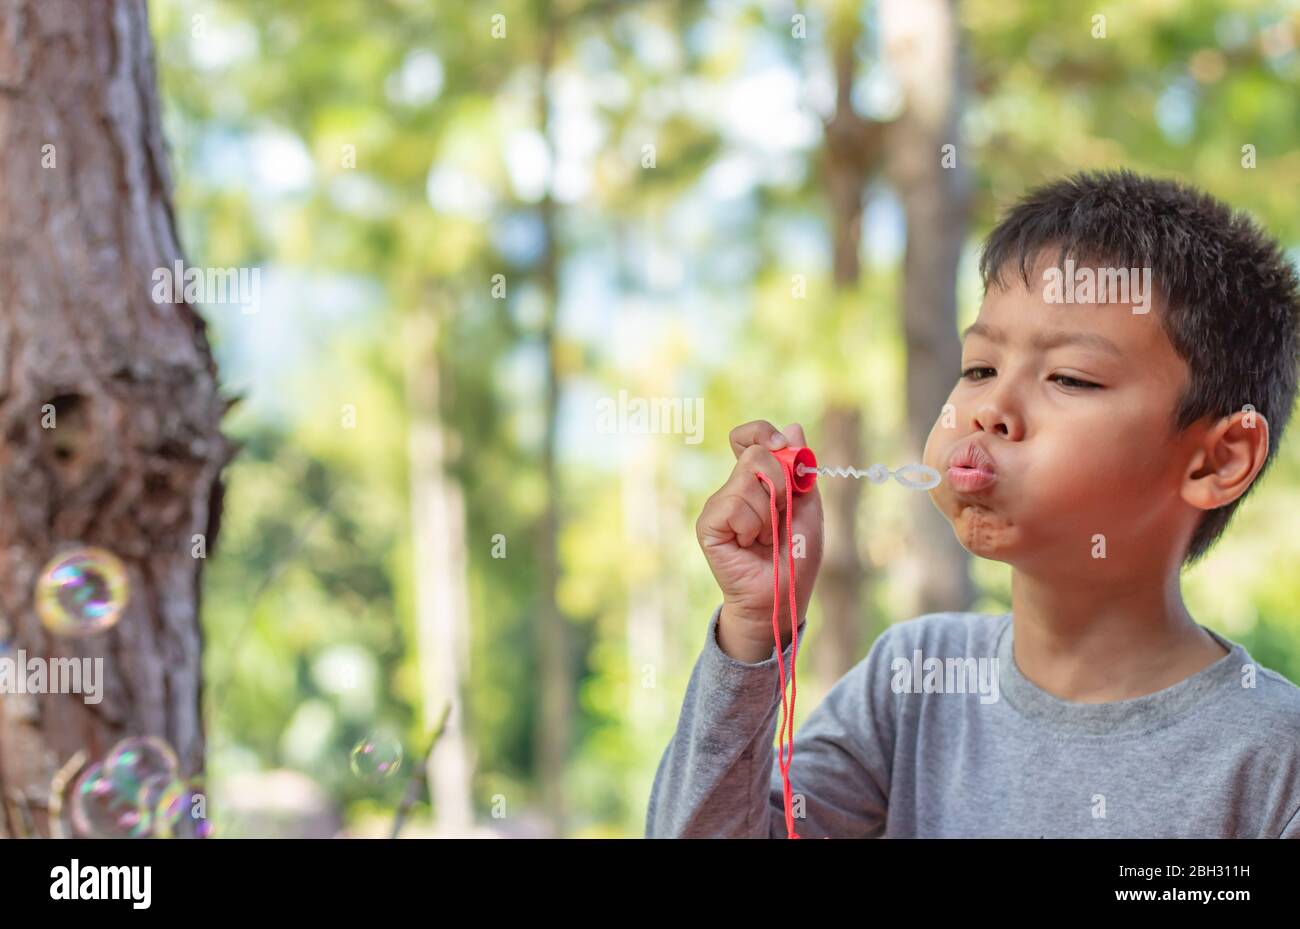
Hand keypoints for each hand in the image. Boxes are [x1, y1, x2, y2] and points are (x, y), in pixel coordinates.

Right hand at [695, 421, 824, 660]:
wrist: (783, 594)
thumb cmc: (795, 555)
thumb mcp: (807, 506)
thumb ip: (800, 469)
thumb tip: (794, 428)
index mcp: (756, 479)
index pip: (748, 437)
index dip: (764, 434)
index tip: (784, 448)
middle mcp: (733, 488)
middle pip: (755, 455)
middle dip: (781, 484)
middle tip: (781, 514)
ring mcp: (718, 505)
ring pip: (747, 480)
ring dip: (769, 512)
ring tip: (765, 536)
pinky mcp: (708, 524)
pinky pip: (734, 506)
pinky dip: (752, 526)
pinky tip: (749, 544)